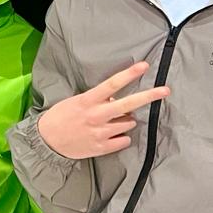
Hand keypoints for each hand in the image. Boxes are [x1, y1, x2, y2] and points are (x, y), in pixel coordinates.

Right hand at [37, 61, 169, 159]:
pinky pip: (124, 140)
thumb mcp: (76, 102)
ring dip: (126, 121)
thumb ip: (97, 100)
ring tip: (110, 123)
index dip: (129, 74)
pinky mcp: (102, 147)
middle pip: (128, 104)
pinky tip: (110, 135)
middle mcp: (96, 116)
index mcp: (88, 101)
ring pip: (129, 123)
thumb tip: (117, 99)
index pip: (112, 84)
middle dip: (149, 96)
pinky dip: (121, 137)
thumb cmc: (61, 117)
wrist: (46, 141)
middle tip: (166, 90)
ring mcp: (100, 132)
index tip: (144, 66)